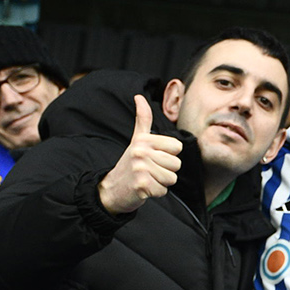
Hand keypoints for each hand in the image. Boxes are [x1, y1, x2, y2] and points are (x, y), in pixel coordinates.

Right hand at [98, 95, 182, 214]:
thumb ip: (142, 119)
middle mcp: (141, 152)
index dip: (168, 155)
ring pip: (172, 178)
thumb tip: (139, 96)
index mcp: (143, 140)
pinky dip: (156, 193)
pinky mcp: (141, 185)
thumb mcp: (136, 140)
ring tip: (147, 178)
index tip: (153, 157)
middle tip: (149, 170)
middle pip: (176, 164)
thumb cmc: (129, 164)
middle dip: (166, 170)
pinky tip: (144, 188)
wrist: (111, 189)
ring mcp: (140, 169)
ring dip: (162, 182)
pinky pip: (164, 191)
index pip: (177, 147)